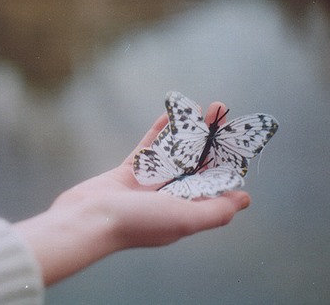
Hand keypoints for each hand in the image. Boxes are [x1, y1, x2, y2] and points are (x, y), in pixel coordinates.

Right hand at [14, 101, 250, 284]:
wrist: (86, 221)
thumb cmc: (137, 222)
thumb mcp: (184, 218)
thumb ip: (216, 211)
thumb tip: (243, 199)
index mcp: (185, 209)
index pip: (213, 181)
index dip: (226, 159)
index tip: (237, 137)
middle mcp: (169, 197)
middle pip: (197, 162)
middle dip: (211, 137)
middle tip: (221, 109)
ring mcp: (148, 185)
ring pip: (174, 152)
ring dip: (189, 130)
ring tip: (202, 106)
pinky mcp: (128, 173)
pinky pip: (148, 148)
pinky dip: (159, 132)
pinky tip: (170, 114)